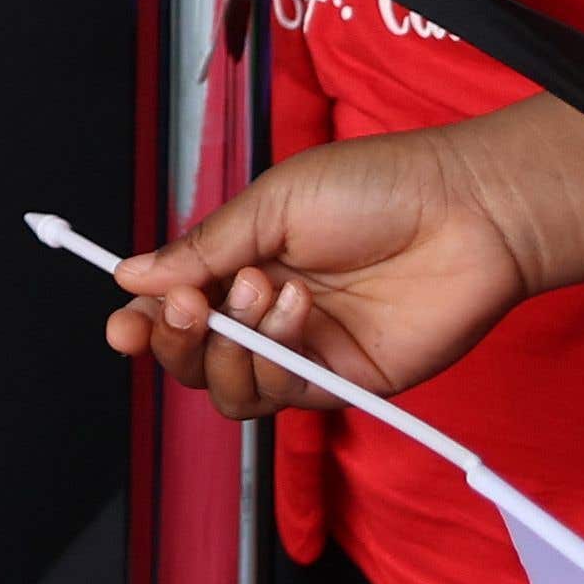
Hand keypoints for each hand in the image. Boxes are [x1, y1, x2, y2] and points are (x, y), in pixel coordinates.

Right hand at [103, 123, 541, 426]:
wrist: (461, 211)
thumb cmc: (375, 187)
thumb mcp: (272, 202)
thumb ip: (204, 248)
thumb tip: (133, 276)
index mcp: (242, 264)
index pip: (177, 310)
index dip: (144, 324)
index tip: (123, 326)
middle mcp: (266, 317)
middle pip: (194, 361)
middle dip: (177, 339)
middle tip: (191, 304)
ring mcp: (305, 354)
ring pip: (232, 389)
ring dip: (231, 346)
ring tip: (263, 289)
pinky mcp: (345, 383)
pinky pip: (285, 395)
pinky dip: (277, 355)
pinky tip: (299, 307)